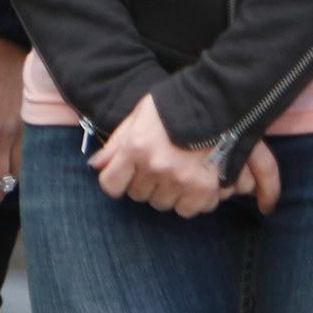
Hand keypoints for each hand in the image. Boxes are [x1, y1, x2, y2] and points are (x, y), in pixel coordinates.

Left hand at [91, 92, 276, 216]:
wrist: (217, 102)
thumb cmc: (173, 106)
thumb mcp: (138, 116)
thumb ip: (116, 143)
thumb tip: (95, 165)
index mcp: (136, 147)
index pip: (111, 184)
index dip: (115, 180)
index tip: (124, 173)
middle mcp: (156, 167)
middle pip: (138, 195)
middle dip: (143, 182)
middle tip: (157, 165)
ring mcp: (181, 180)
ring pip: (162, 204)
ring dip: (166, 192)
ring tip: (175, 171)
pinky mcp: (205, 189)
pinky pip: (189, 210)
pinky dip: (190, 200)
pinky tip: (192, 181)